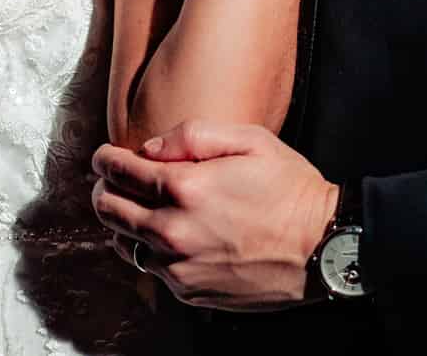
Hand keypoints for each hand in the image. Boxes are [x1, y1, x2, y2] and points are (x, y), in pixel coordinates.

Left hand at [91, 120, 338, 310]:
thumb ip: (192, 135)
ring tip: (138, 209)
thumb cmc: (290, 188)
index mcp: (185, 187)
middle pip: (110, 210)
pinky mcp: (190, 291)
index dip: (105, 159)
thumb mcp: (250, 139)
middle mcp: (174, 230)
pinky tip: (169, 237)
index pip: (119, 172)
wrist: (322, 246)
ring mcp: (180, 266)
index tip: (105, 156)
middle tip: (111, 180)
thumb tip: (150, 149)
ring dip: (124, 223)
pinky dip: (151, 251)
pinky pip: (152, 269)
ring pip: (125, 243)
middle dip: (104, 190)